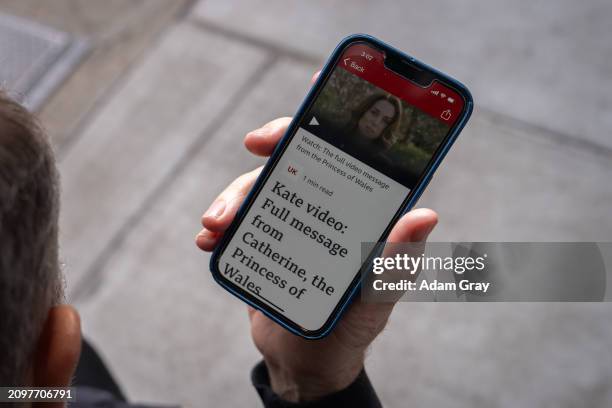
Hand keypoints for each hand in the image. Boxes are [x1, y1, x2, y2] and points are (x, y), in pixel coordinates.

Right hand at [196, 77, 437, 402]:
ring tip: (216, 223)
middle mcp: (328, 209)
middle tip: (253, 145)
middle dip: (275, 148)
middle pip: (301, 160)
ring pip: (264, 188)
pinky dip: (223, 225)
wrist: (306, 362)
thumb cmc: (352, 327)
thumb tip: (426, 213)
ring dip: (236, 195)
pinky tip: (209, 240)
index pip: (354, 154)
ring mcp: (294, 222)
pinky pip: (241, 219)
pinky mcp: (266, 240)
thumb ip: (398, 259)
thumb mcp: (378, 296)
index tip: (317, 89)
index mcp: (362, 213)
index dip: (339, 117)